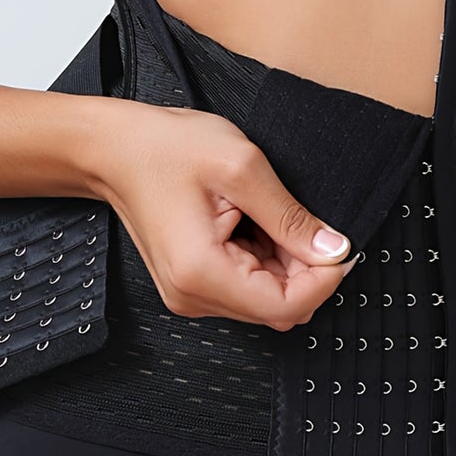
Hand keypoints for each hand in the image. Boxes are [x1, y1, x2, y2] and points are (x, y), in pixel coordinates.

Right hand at [91, 102, 362, 330]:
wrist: (115, 149)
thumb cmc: (167, 148)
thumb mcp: (241, 167)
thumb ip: (291, 216)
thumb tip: (335, 250)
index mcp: (201, 273)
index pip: (285, 306)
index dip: (324, 280)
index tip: (340, 245)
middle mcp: (193, 297)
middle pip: (278, 307)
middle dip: (305, 270)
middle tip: (304, 218)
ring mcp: (189, 295)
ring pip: (266, 299)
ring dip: (285, 263)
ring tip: (267, 212)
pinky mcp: (192, 285)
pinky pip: (246, 288)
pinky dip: (265, 260)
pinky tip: (252, 222)